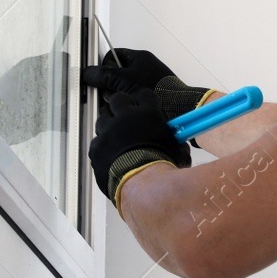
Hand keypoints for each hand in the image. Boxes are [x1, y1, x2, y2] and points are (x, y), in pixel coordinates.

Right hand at [82, 47, 210, 120]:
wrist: (178, 108)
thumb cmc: (156, 88)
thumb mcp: (124, 79)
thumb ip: (104, 75)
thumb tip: (88, 73)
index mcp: (139, 58)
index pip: (113, 56)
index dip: (103, 66)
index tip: (97, 77)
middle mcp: (143, 69)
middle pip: (115, 74)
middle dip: (109, 85)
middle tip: (108, 92)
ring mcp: (147, 83)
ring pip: (121, 88)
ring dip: (116, 96)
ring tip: (119, 102)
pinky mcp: (149, 97)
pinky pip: (130, 99)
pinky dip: (126, 104)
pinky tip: (126, 109)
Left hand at [89, 88, 191, 206]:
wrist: (141, 182)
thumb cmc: (160, 166)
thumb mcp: (177, 151)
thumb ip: (176, 143)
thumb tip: (180, 146)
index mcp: (148, 114)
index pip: (144, 95)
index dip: (143, 100)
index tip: (143, 105)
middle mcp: (126, 117)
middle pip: (118, 99)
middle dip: (120, 106)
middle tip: (124, 115)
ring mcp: (108, 131)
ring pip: (102, 119)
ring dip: (108, 126)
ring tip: (114, 137)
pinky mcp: (97, 147)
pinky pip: (96, 142)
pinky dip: (101, 147)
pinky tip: (108, 154)